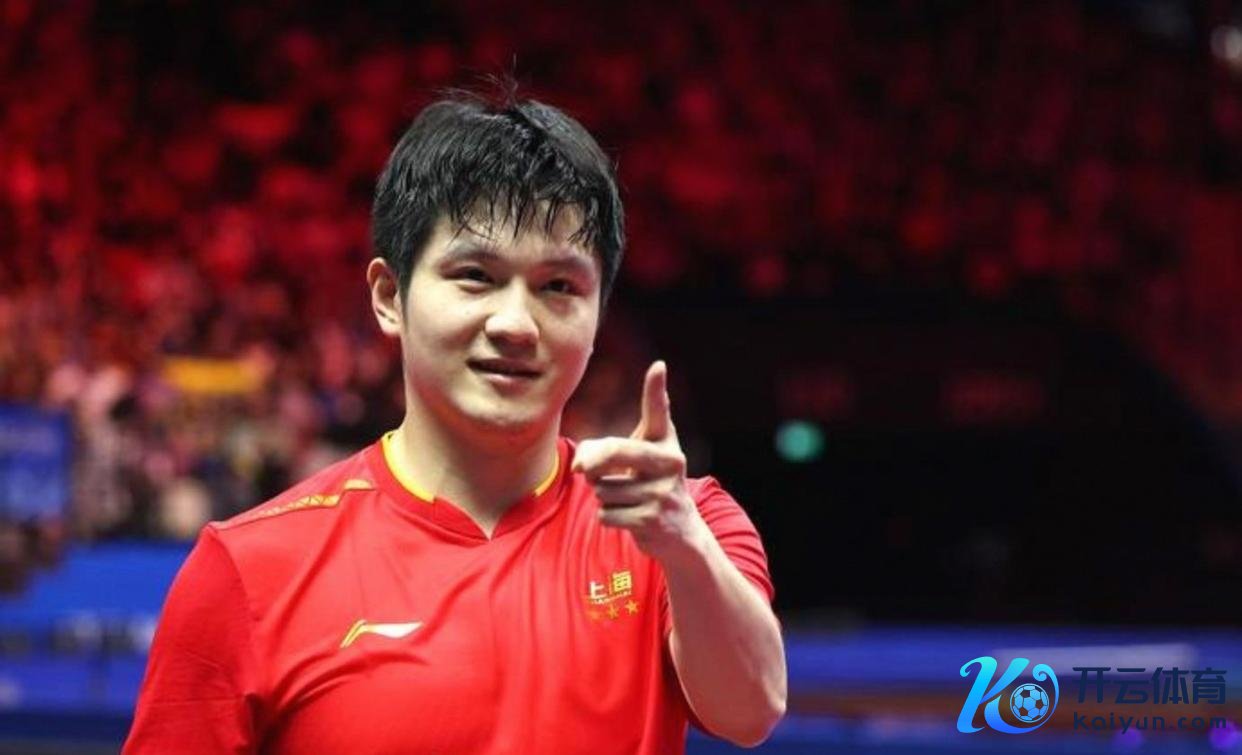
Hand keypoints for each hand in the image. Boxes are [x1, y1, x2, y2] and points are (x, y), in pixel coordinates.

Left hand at [571, 360, 707, 560]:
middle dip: (592, 462)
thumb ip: (604, 450)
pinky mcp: (652, 520)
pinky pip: (606, 513)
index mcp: (666, 442)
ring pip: (602, 488)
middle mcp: (671, 463)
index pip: (658, 412)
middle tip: (584, 470)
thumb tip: (580, 465)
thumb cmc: (649, 484)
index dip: (656, 389)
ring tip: (625, 498)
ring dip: (603, 495)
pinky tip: (628, 516)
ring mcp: (663, 492)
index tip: (658, 366)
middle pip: (615, 451)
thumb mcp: (639, 458)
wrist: (679, 532)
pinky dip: (608, 516)